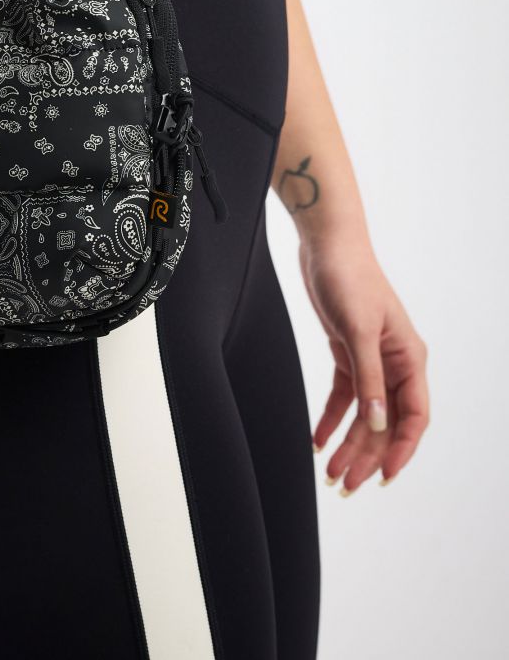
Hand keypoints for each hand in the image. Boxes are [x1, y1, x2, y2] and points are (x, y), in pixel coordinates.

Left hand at [298, 226, 429, 493]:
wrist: (326, 246)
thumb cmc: (349, 278)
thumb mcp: (358, 330)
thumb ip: (368, 378)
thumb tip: (379, 424)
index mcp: (409, 359)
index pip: (413, 417)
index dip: (402, 450)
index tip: (385, 478)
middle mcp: (395, 364)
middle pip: (386, 423)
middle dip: (368, 456)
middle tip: (346, 485)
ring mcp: (371, 360)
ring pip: (364, 415)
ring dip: (349, 444)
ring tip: (331, 474)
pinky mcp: (347, 353)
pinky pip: (344, 397)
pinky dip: (332, 420)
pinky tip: (319, 442)